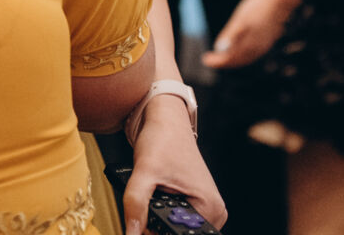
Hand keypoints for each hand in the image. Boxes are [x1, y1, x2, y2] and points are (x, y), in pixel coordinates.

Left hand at [122, 96, 227, 234]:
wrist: (165, 120)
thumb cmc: (163, 139)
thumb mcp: (145, 172)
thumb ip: (135, 204)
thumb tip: (131, 234)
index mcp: (210, 208)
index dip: (155, 233)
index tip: (141, 222)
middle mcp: (212, 211)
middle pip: (176, 233)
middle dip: (154, 226)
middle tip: (145, 204)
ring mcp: (204, 209)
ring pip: (172, 228)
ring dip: (155, 219)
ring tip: (151, 195)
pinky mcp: (194, 204)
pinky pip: (173, 219)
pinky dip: (159, 214)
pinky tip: (154, 198)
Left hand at [203, 0, 299, 70]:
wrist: (280, 3)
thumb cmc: (259, 8)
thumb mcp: (240, 19)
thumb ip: (230, 35)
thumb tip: (219, 48)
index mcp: (247, 44)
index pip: (229, 58)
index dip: (217, 61)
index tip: (206, 60)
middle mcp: (255, 49)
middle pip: (237, 60)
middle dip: (223, 62)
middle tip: (210, 59)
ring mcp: (262, 46)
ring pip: (245, 59)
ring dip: (233, 59)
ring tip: (223, 56)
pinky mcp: (267, 41)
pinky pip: (253, 54)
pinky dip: (243, 56)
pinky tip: (241, 51)